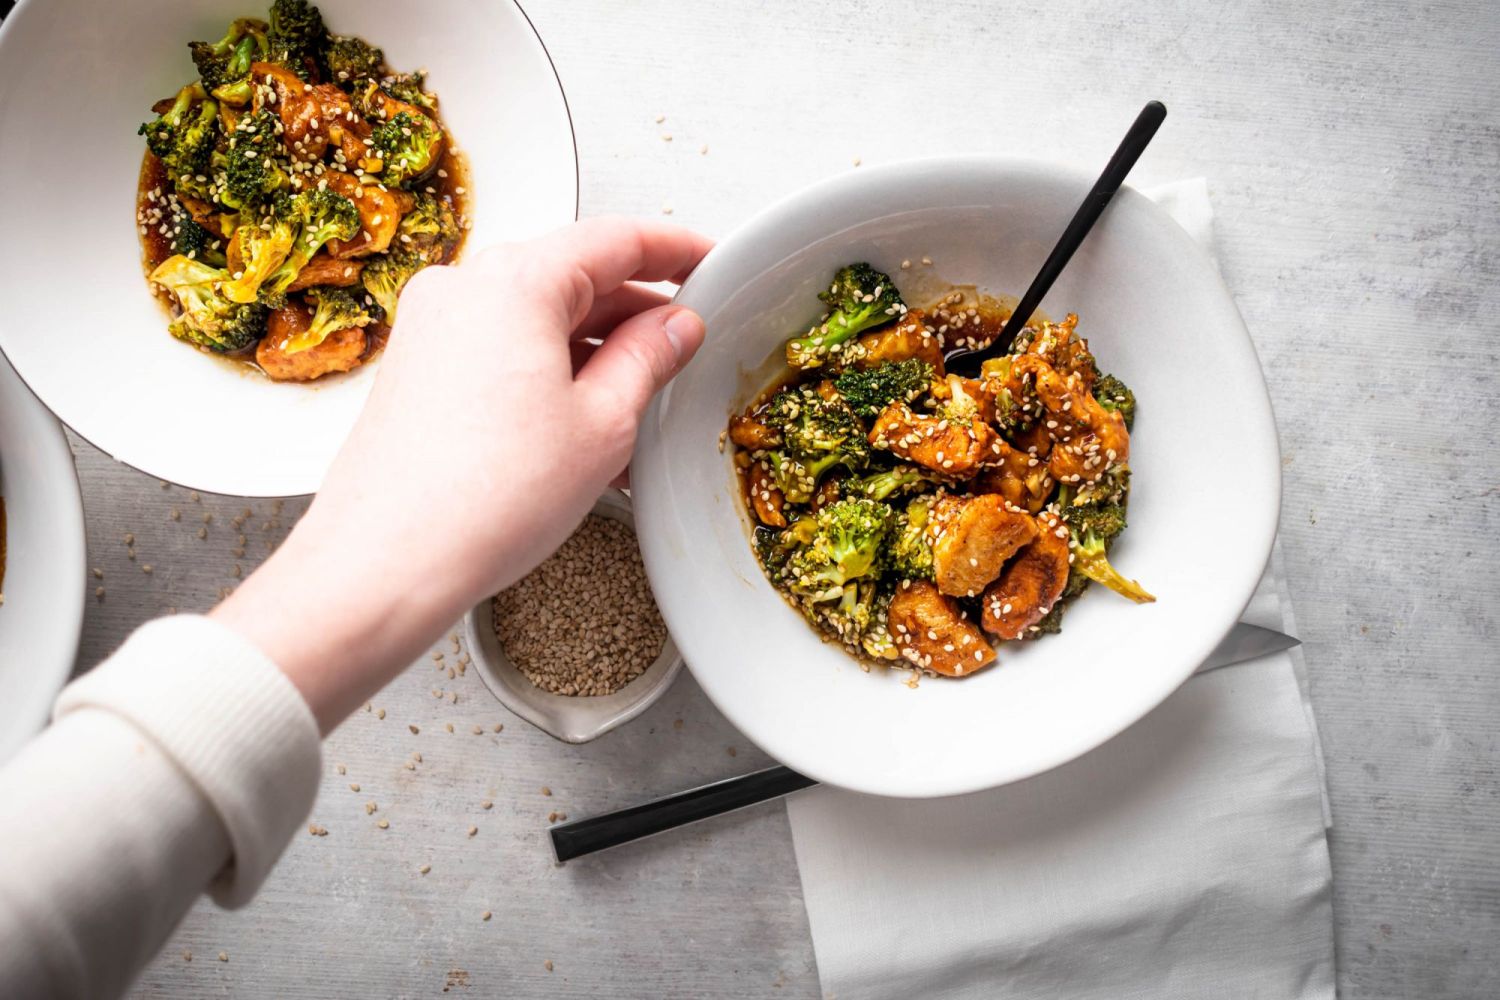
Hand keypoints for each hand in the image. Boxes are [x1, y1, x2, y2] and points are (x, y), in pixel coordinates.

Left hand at [214, 217, 711, 729]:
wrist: (386, 564)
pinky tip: (587, 431)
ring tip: (643, 411)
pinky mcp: (418, 372)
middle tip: (688, 347)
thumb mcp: (603, 424)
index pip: (615, 240)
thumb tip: (675, 325)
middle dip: (635, 313)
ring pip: (537, 321)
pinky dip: (550, 378)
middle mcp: (464, 289)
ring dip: (595, 356)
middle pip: (572, 278)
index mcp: (514, 281)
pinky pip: (502, 354)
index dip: (675, 249)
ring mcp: (433, 330)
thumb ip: (649, 358)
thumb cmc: (486, 499)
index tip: (710, 261)